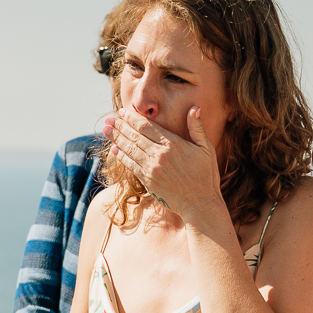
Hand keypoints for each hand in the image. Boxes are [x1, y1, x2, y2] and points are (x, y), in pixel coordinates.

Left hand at [104, 107, 226, 228]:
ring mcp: (152, 169)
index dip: (133, 118)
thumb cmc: (206, 177)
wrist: (200, 204)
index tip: (124, 112)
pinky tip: (114, 149)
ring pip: (130, 149)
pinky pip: (131, 165)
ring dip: (116, 138)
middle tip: (109, 119)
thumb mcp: (206, 149)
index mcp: (173, 144)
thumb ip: (197, 128)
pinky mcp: (148, 181)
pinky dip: (121, 156)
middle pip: (135, 136)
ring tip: (106, 130)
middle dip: (120, 126)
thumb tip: (195, 108)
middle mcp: (160, 155)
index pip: (147, 126)